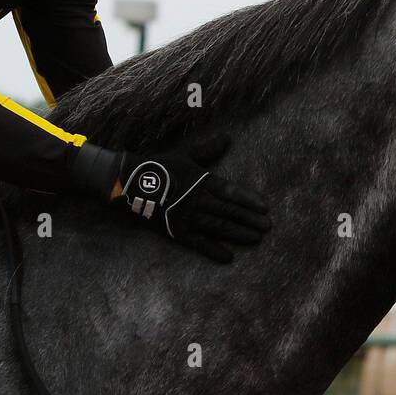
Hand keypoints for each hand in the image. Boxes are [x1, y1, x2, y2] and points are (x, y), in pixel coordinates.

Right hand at [115, 135, 270, 262]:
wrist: (127, 183)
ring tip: (256, 239)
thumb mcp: (185, 155)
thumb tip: (228, 137)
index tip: (265, 207)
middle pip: (228, 211)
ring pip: (218, 227)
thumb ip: (208, 150)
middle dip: (249, 220)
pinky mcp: (175, 231)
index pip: (230, 191)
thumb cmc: (159, 167)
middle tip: (268, 227)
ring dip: (238, 234)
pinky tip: (228, 257)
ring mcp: (186, 217)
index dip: (248, 199)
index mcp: (201, 180)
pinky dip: (213, 251)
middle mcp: (196, 200)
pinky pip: (197, 243)